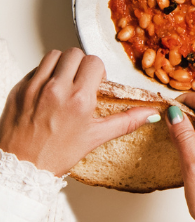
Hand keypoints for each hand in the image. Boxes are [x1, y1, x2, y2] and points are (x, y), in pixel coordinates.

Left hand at [0, 49, 156, 175]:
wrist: (21, 168)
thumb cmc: (55, 155)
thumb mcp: (95, 137)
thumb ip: (126, 121)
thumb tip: (150, 114)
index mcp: (78, 99)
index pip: (94, 62)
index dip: (98, 71)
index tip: (95, 83)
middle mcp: (56, 89)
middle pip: (74, 54)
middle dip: (81, 64)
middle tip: (81, 81)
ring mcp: (34, 87)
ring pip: (53, 56)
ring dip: (62, 65)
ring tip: (64, 82)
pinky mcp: (18, 90)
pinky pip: (35, 69)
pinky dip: (44, 75)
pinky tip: (47, 92)